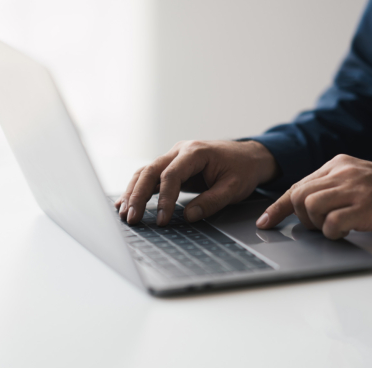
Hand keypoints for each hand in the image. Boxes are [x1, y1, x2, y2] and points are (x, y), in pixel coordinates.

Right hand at [114, 140, 277, 225]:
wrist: (247, 156)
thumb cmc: (242, 169)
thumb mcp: (233, 188)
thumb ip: (211, 202)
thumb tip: (187, 217)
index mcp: (195, 152)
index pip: (171, 175)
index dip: (164, 199)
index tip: (162, 220)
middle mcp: (179, 151)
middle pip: (150, 171)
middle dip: (138, 195)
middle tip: (132, 218)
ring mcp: (173, 157)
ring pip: (145, 172)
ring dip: (133, 193)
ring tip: (124, 213)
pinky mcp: (171, 166)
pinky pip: (149, 176)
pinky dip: (137, 189)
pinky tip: (125, 202)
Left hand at [256, 154, 371, 238]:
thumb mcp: (353, 179)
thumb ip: (328, 186)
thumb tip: (300, 205)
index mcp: (336, 165)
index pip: (297, 185)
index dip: (278, 207)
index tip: (265, 222)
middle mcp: (342, 173)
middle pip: (300, 195)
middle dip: (302, 216)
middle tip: (319, 224)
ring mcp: (354, 189)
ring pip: (311, 206)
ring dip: (317, 223)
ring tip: (333, 227)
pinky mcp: (365, 207)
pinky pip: (332, 222)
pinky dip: (332, 232)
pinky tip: (345, 232)